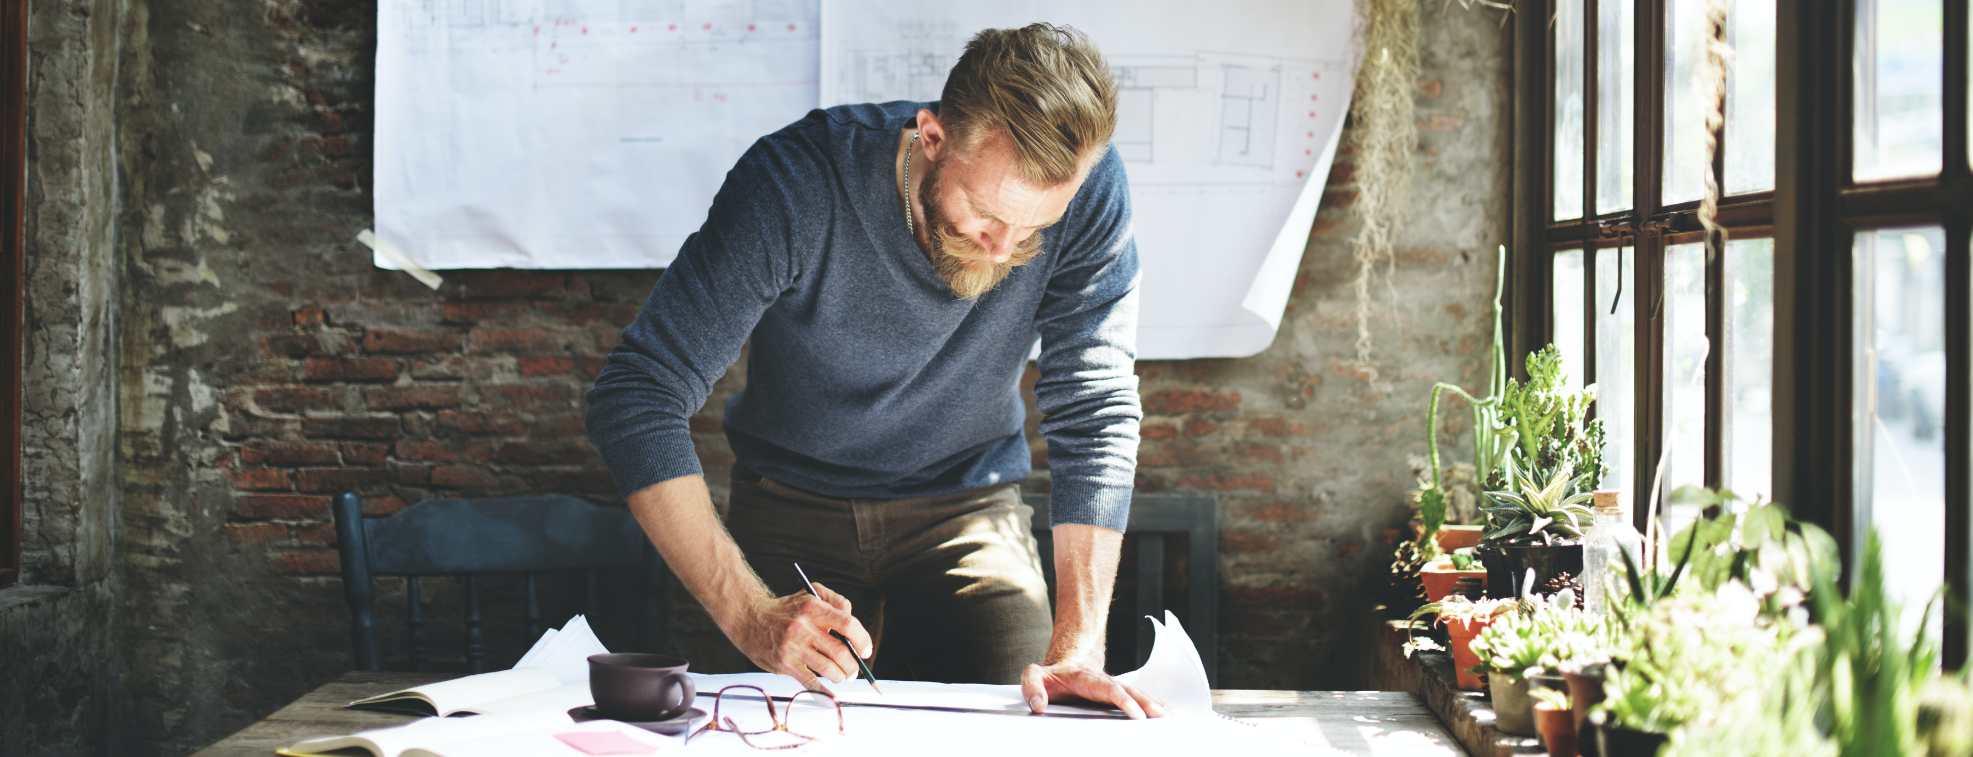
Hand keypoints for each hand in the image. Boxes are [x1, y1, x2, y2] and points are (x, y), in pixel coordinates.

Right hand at [730, 581, 873, 690]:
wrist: (749, 617)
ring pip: (828, 668)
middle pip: (840, 651)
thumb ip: (835, 602)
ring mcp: (792, 647)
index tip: (866, 650)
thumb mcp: (809, 594)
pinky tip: (831, 694)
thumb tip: (853, 623)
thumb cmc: (784, 609)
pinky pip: (809, 682)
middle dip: (853, 665)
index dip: (862, 640)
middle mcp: (803, 627)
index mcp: (813, 607)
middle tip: (854, 670)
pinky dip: (824, 692)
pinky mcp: (783, 664)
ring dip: (841, 676)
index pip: (848, 624)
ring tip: (841, 676)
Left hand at [1020, 661, 1169, 718]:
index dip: (1123, 700)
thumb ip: (1031, 686)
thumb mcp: (1033, 676)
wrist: (1062, 668)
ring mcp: (1112, 687)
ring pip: (1137, 694)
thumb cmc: (1050, 677)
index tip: (1136, 713)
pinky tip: (1166, 712)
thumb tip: (1038, 704)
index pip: (1107, 689)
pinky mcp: (1117, 694)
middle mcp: (1103, 681)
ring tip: (1169, 716)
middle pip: (1129, 691)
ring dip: (1153, 704)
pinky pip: (1138, 698)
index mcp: (1085, 678)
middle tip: (1161, 716)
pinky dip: (1153, 704)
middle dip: (1146, 703)